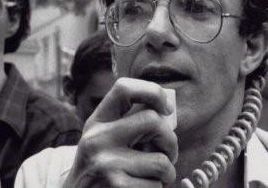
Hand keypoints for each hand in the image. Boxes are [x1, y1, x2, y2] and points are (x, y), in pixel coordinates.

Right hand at [63, 78, 177, 187]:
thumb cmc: (101, 169)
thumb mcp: (105, 140)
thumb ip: (130, 124)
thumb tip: (168, 112)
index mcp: (97, 122)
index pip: (124, 88)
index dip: (153, 92)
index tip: (165, 109)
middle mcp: (98, 139)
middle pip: (153, 121)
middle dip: (170, 141)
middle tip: (167, 154)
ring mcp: (106, 163)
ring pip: (161, 161)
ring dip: (167, 173)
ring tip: (155, 177)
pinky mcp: (116, 186)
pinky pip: (156, 185)